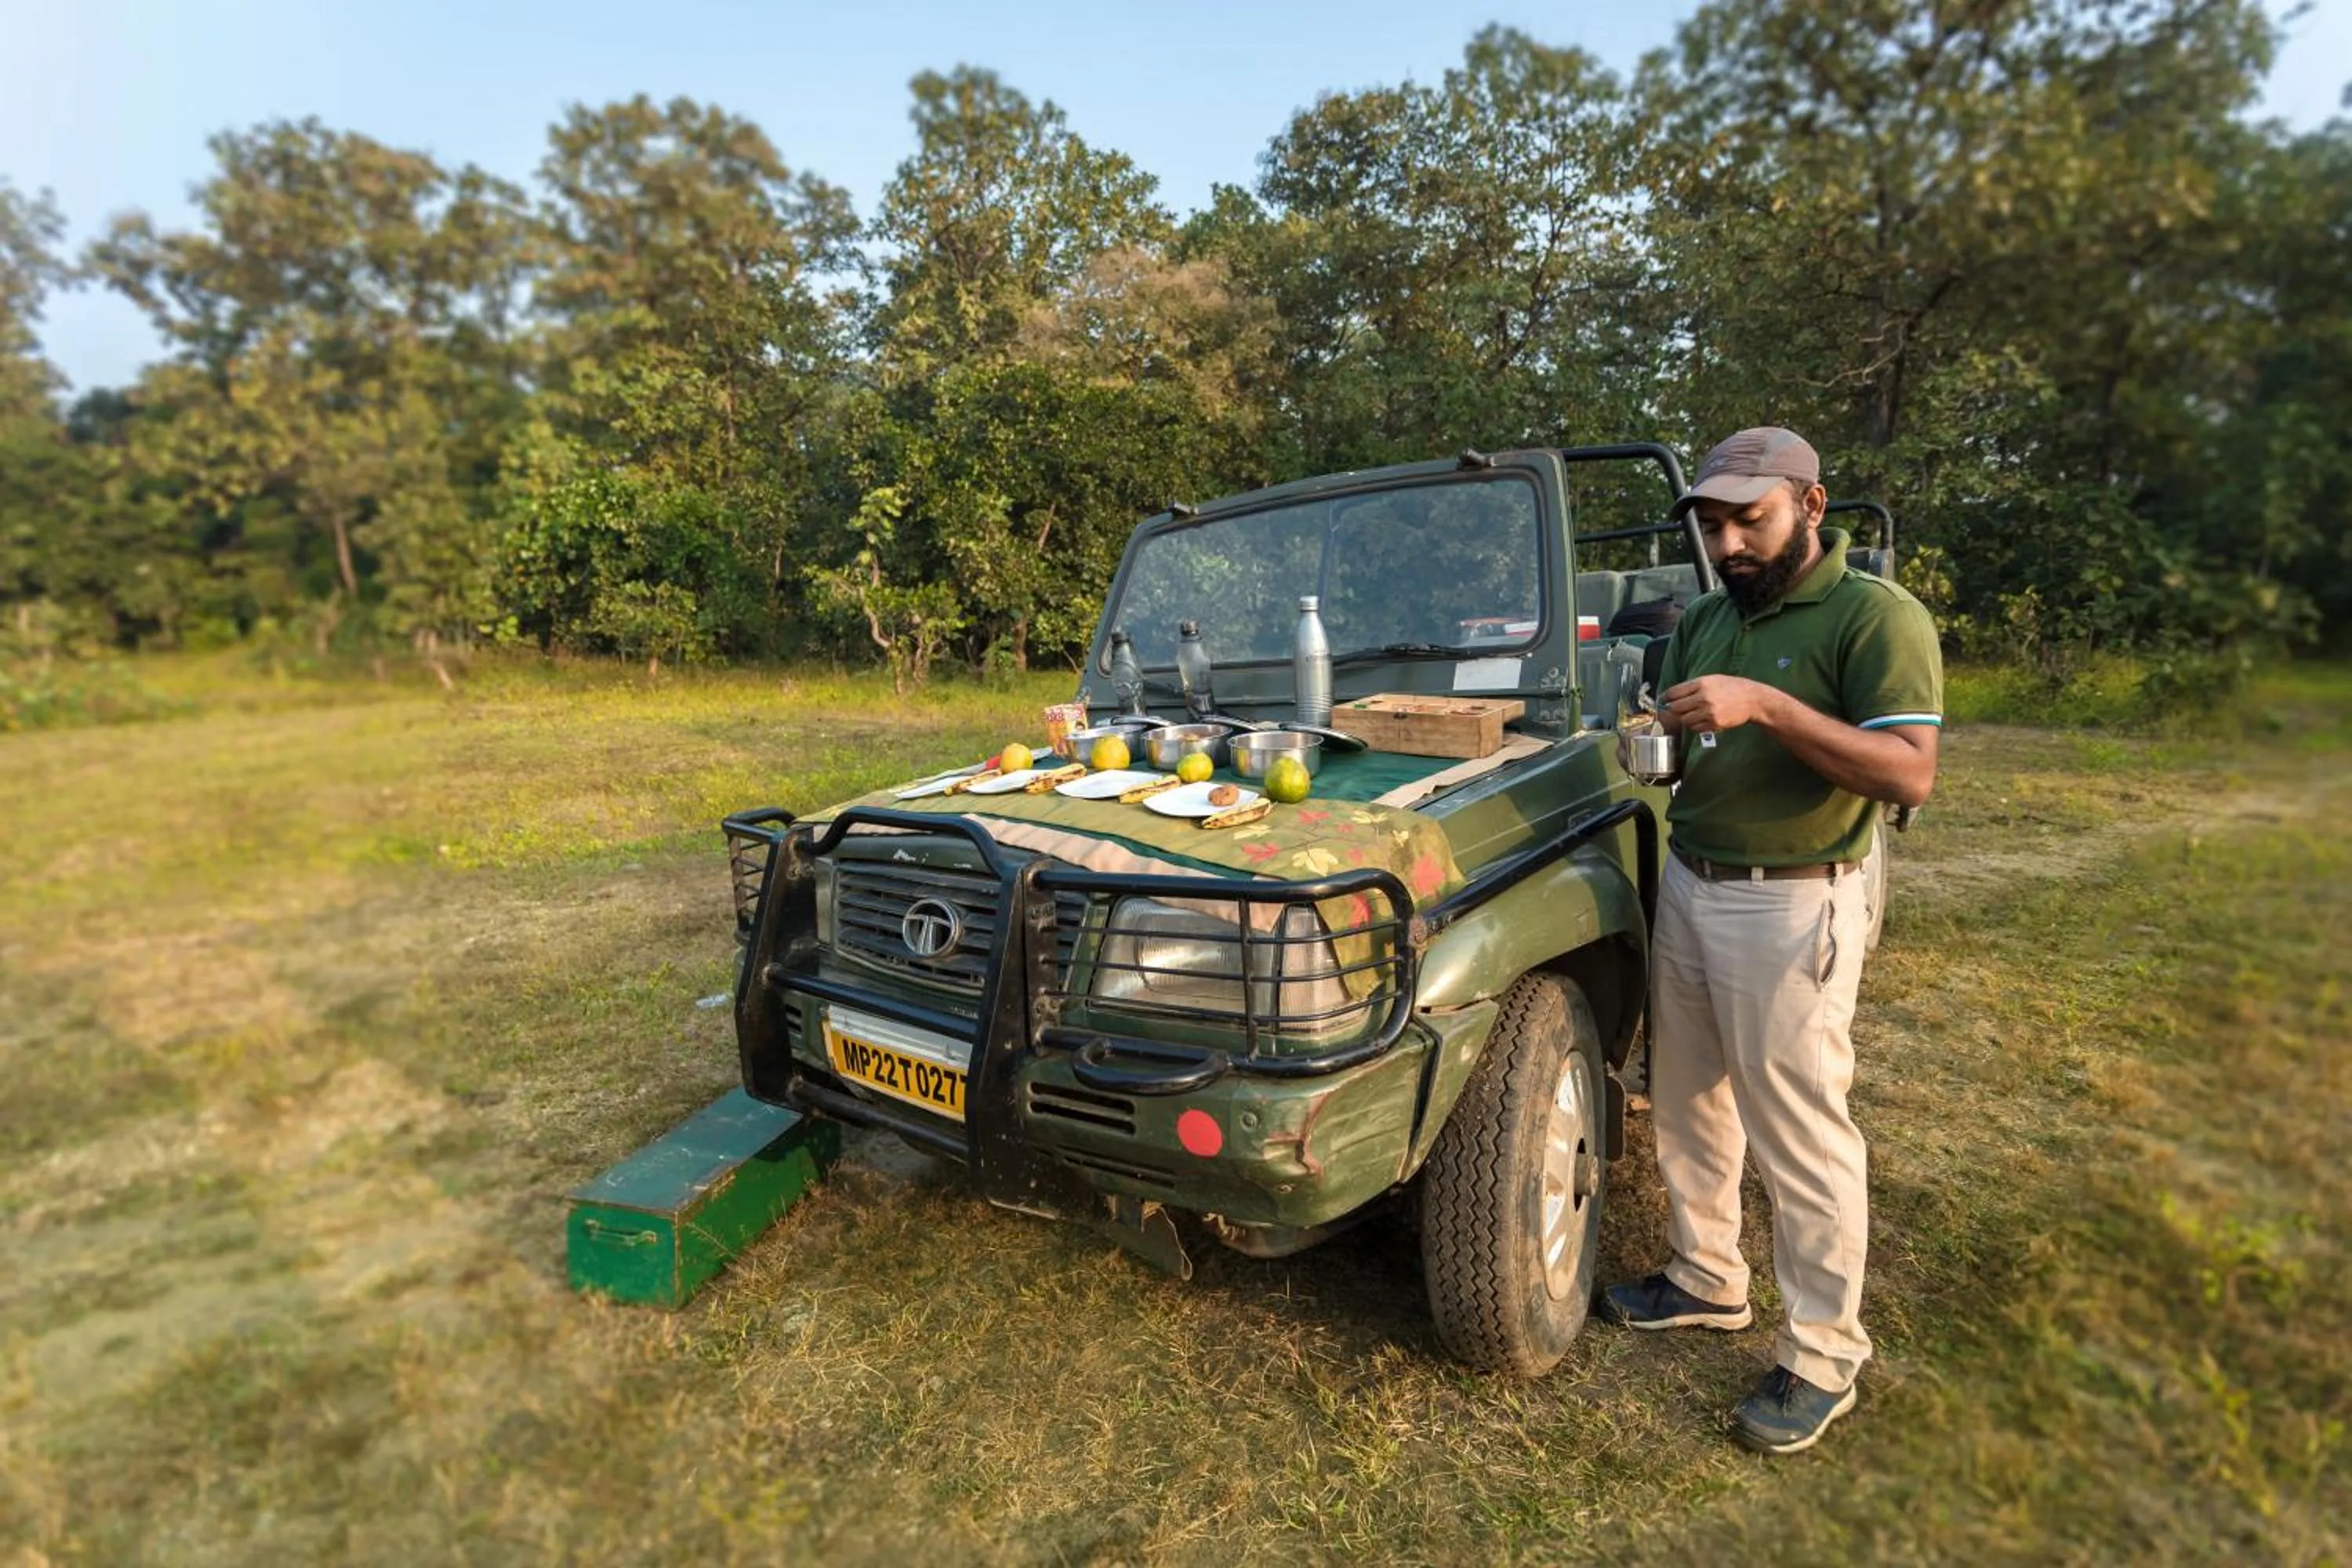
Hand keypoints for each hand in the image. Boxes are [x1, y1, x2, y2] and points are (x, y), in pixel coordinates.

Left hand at [1661, 676, 1778, 737]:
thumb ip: (1692, 687)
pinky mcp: (1714, 723)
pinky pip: (1695, 728)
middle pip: (1675, 708)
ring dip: (1685, 719)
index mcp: (1701, 683)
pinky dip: (1695, 726)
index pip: (1673, 692)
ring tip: (1694, 714)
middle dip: (1674, 710)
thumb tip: (1671, 695)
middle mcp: (1703, 697)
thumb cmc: (1731, 687)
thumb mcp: (1712, 680)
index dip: (1665, 697)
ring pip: (1684, 720)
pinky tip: (1703, 719)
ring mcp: (1708, 711)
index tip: (1663, 700)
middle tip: (1677, 710)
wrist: (1752, 699)